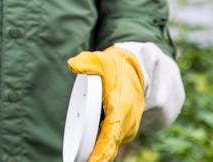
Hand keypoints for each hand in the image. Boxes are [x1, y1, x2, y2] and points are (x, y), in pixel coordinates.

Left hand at [67, 45, 144, 161]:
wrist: (139, 73)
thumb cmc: (117, 68)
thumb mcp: (102, 61)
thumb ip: (87, 62)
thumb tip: (73, 65)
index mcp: (120, 109)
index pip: (110, 135)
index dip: (100, 151)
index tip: (91, 161)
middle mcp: (125, 124)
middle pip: (108, 147)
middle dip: (95, 158)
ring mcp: (124, 129)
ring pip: (109, 147)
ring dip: (96, 156)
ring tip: (79, 160)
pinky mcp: (121, 131)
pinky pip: (109, 144)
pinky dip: (99, 151)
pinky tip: (87, 157)